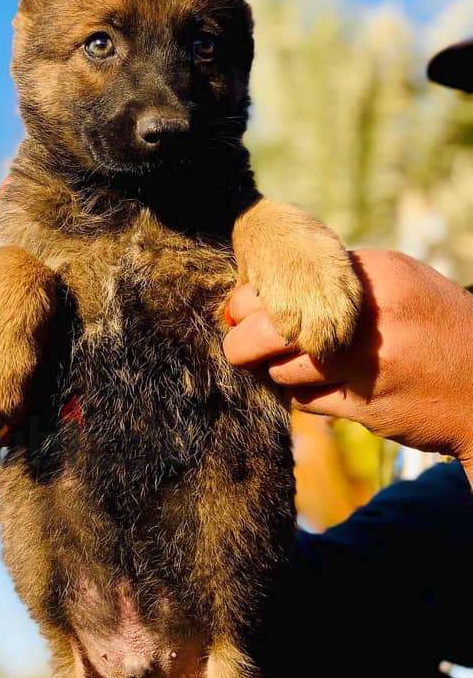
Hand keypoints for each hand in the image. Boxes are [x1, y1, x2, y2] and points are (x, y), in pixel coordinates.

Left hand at [223, 249, 472, 483]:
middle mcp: (365, 313)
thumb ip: (343, 286)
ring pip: (283, 369)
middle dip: (243, 341)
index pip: (285, 280)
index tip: (246, 312)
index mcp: (373, 274)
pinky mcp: (364, 403)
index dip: (253, 300)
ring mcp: (365, 361)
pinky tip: (325, 389)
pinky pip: (305, 400)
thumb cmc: (438, 332)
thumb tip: (266, 294)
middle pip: (268, 327)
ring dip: (280, 373)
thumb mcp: (401, 287)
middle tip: (239, 348)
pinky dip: (304, 396)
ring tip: (298, 368)